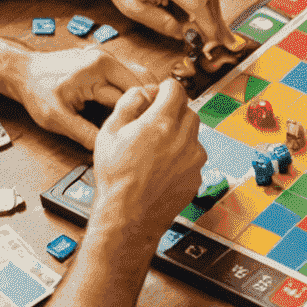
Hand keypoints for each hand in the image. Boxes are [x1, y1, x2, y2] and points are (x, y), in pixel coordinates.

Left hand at [7, 46, 149, 148]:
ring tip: (146, 118)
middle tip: (152, 127)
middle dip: (149, 104)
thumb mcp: (57, 118)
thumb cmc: (36, 90)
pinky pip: (130, 74)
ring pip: (141, 76)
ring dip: (145, 96)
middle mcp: (106, 58)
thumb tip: (105, 150)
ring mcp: (107, 57)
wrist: (23, 70)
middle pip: (143, 82)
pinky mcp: (105, 60)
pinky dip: (135, 90)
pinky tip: (135, 107)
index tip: (145, 133)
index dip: (140, 115)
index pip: (133, 94)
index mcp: (98, 69)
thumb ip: (84, 134)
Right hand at [91, 80, 206, 242]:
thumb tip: (142, 92)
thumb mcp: (109, 133)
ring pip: (193, 134)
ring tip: (156, 148)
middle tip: (155, 122)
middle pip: (188, 110)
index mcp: (160, 124)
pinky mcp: (197, 176)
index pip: (176, 89)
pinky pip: (194, 157)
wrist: (128, 217)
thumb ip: (128, 105)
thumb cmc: (115, 178)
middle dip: (173, 111)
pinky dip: (182, 156)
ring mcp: (193, 159)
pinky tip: (162, 167)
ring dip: (179, 134)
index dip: (165, 89)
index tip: (158, 95)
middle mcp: (182, 139)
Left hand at [92, 0, 228, 45]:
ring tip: (214, 27)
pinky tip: (204, 11)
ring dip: (214, 8)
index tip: (213, 39)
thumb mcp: (135, 10)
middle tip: (220, 36)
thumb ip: (162, 23)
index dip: (208, 25)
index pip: (197, 6)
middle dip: (217, 18)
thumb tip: (187, 35)